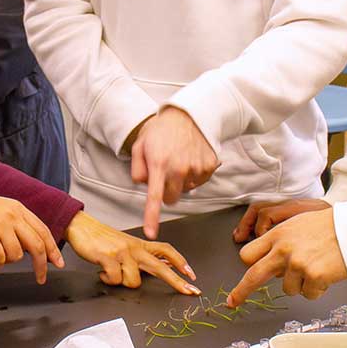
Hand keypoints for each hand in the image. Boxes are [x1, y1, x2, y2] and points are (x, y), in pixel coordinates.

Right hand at [0, 185, 64, 282]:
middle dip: (41, 265)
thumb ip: (15, 222)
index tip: (57, 262)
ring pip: (16, 255)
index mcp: (17, 208)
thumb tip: (28, 243)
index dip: (53, 248)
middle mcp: (11, 216)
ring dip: (7, 262)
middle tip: (41, 277)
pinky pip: (0, 260)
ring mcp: (0, 226)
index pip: (43, 230)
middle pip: (37, 245)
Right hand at [64, 212, 199, 294]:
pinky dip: (108, 280)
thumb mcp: (126, 245)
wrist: (81, 226)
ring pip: (134, 281)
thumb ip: (142, 257)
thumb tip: (162, 266)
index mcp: (140, 245)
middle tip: (190, 291)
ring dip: (122, 282)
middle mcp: (134, 249)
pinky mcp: (108, 257)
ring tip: (112, 274)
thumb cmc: (102, 239)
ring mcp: (122, 253)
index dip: (180, 261)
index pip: (166, 250)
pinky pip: (114, 278)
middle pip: (160, 267)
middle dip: (177, 281)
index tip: (191, 274)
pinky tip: (102, 272)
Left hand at [129, 107, 218, 238]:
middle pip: (171, 199)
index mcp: (159, 164)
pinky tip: (190, 157)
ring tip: (178, 159)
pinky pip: (199, 181)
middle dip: (165, 191)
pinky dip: (194, 173)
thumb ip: (137, 169)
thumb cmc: (162, 130)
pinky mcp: (210, 167)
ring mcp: (197, 168)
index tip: (151, 233)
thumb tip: (144, 186)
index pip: (155, 197)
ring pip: (186, 189)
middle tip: (164, 173)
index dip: (152, 217)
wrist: (190, 114)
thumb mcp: (141, 145)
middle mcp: (180, 169)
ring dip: (180, 180)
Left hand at [226, 204, 346, 305]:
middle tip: (234, 302)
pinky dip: (317, 289)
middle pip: (254, 276)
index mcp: (277, 235)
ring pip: (288, 289)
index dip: (246, 268)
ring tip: (316, 268)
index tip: (239, 278)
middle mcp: (283, 250)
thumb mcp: (296, 225)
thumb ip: (280, 242)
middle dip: (241, 292)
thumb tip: (271, 263)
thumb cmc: (329, 226)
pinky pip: (309, 294)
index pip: (248, 255)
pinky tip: (326, 274)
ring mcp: (297, 264)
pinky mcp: (313, 276)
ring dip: (300, 285)